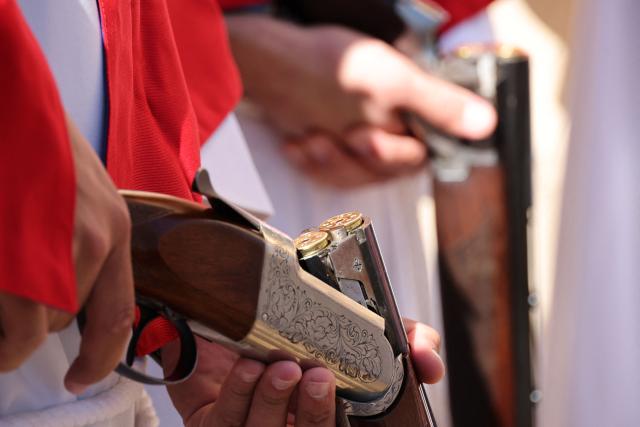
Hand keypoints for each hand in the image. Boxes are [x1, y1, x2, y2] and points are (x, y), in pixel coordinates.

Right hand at [0, 116, 134, 394]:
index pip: (116, 316)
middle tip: (10, 290)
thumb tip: (70, 293)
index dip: (99, 358)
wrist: (7, 104)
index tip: (79, 376)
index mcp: (115, 230)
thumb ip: (86, 243)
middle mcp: (92, 246)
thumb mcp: (82, 191)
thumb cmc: (36, 143)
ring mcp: (49, 254)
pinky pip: (7, 323)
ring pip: (30, 324)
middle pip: (61, 322)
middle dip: (32, 322)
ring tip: (3, 276)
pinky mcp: (13, 264)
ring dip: (8, 318)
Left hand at [165, 319, 442, 425]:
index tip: (380, 387)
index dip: (378, 418)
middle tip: (319, 376)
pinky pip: (225, 420)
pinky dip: (239, 393)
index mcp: (329, 412)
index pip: (349, 425)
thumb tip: (430, 361)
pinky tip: (248, 368)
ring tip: (281, 366)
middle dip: (315, 414)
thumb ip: (399, 336)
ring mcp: (252, 426)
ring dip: (275, 401)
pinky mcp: (214, 421)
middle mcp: (294, 423)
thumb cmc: (297, 322)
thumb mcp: (354, 321)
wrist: (232, 304)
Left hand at [227, 17, 495, 186]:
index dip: (390, 154)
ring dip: (329, 161)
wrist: (276, 64)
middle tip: (337, 133)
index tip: (366, 137)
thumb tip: (487, 123)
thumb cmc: (335, 66)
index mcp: (409, 116)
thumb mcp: (394, 82)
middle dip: (354, 157)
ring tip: (312, 137)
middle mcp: (386, 132)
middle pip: (381, 172)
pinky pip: (326, 173)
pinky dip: (310, 161)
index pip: (417, 157)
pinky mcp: (331, 148)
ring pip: (353, 177)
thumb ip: (439, 105)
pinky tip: (297, 142)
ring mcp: (356, 142)